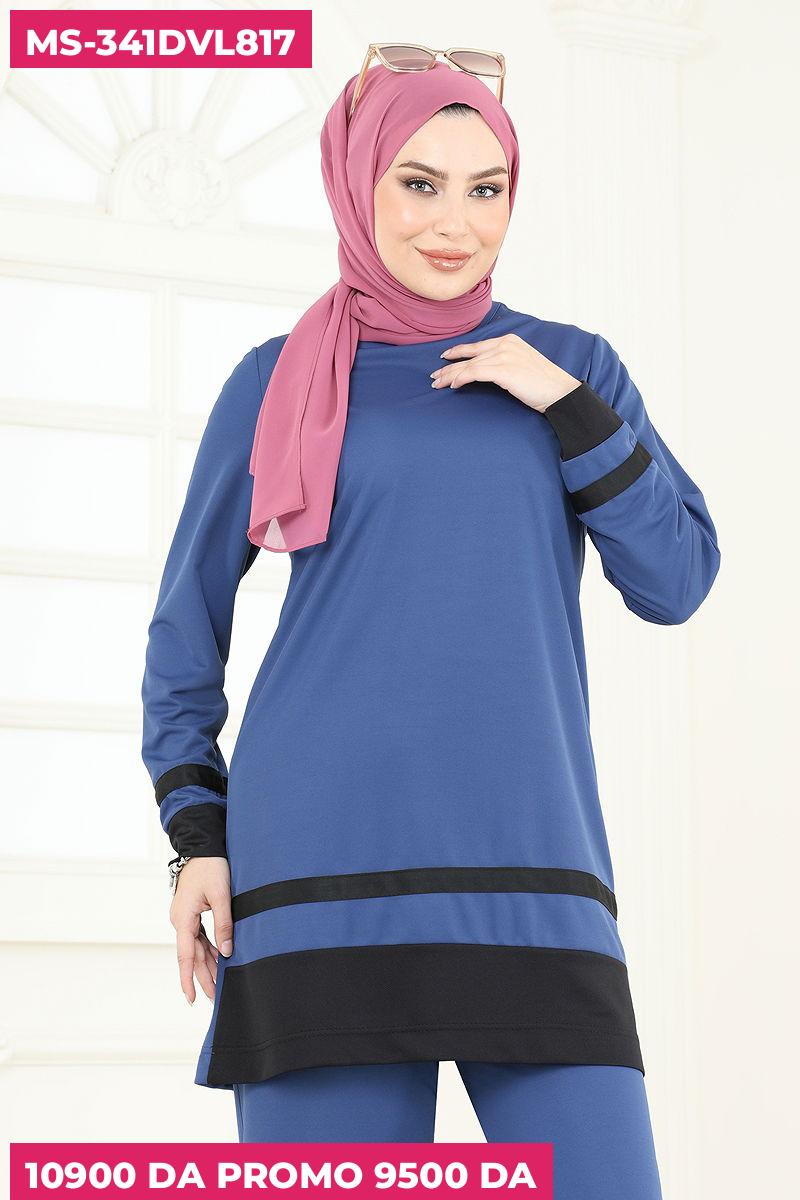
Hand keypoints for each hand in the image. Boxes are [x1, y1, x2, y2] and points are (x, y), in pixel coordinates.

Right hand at [169, 856, 232, 1004]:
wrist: (202, 847)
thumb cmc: (211, 867)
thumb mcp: (222, 896)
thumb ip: (224, 924)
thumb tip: (227, 952)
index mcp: (183, 919)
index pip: (185, 956)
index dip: (188, 979)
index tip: (192, 998)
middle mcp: (180, 921)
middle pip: (191, 956)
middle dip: (203, 977)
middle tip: (214, 999)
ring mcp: (185, 918)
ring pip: (196, 948)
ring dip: (207, 965)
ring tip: (219, 985)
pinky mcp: (191, 913)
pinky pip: (199, 937)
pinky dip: (208, 950)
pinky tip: (218, 961)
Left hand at [430, 332, 579, 412]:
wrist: (559, 391)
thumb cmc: (543, 384)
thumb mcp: (522, 366)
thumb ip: (505, 363)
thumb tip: (487, 372)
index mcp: (509, 341)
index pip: (478, 346)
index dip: (459, 352)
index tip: (445, 357)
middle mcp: (505, 344)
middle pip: (469, 355)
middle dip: (449, 366)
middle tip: (434, 376)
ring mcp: (504, 355)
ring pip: (469, 365)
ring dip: (450, 375)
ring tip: (438, 384)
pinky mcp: (503, 369)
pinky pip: (475, 373)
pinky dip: (461, 378)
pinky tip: (453, 385)